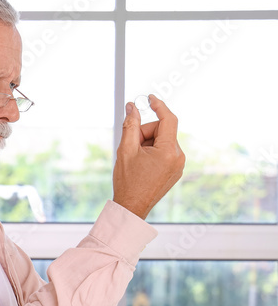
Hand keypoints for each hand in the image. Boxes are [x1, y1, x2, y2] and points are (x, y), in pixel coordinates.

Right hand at [113, 94, 184, 218]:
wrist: (132, 207)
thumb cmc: (128, 181)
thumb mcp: (126, 150)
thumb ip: (130, 125)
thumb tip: (132, 108)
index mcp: (169, 151)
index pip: (168, 120)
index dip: (158, 106)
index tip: (150, 98)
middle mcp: (178, 157)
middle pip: (162, 131)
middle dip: (145, 134)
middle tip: (130, 146)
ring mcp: (178, 165)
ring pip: (162, 142)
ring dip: (147, 144)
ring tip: (135, 159)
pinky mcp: (175, 170)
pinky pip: (164, 152)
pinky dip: (152, 152)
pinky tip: (141, 165)